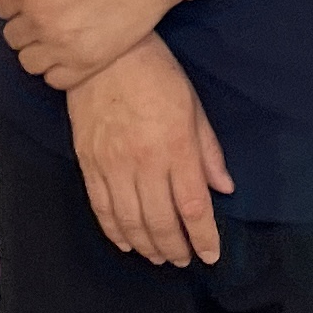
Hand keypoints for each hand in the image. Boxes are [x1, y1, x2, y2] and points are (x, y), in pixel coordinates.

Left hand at [0, 0, 177, 90]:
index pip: (2, 6)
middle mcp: (41, 20)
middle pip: (13, 36)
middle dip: (26, 22)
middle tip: (47, 12)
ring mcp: (64, 45)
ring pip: (30, 61)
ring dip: (38, 48)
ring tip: (57, 33)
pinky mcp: (89, 62)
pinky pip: (56, 80)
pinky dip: (58, 69)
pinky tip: (70, 51)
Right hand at [65, 37, 233, 265]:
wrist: (104, 54)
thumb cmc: (156, 73)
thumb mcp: (193, 106)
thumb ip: (208, 151)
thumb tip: (224, 188)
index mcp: (175, 147)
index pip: (193, 207)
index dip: (204, 237)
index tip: (210, 254)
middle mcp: (143, 162)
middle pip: (160, 222)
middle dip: (176, 248)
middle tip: (184, 259)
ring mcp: (112, 165)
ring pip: (130, 221)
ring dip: (147, 246)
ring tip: (160, 257)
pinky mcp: (88, 162)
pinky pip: (101, 207)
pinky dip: (115, 232)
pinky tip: (127, 242)